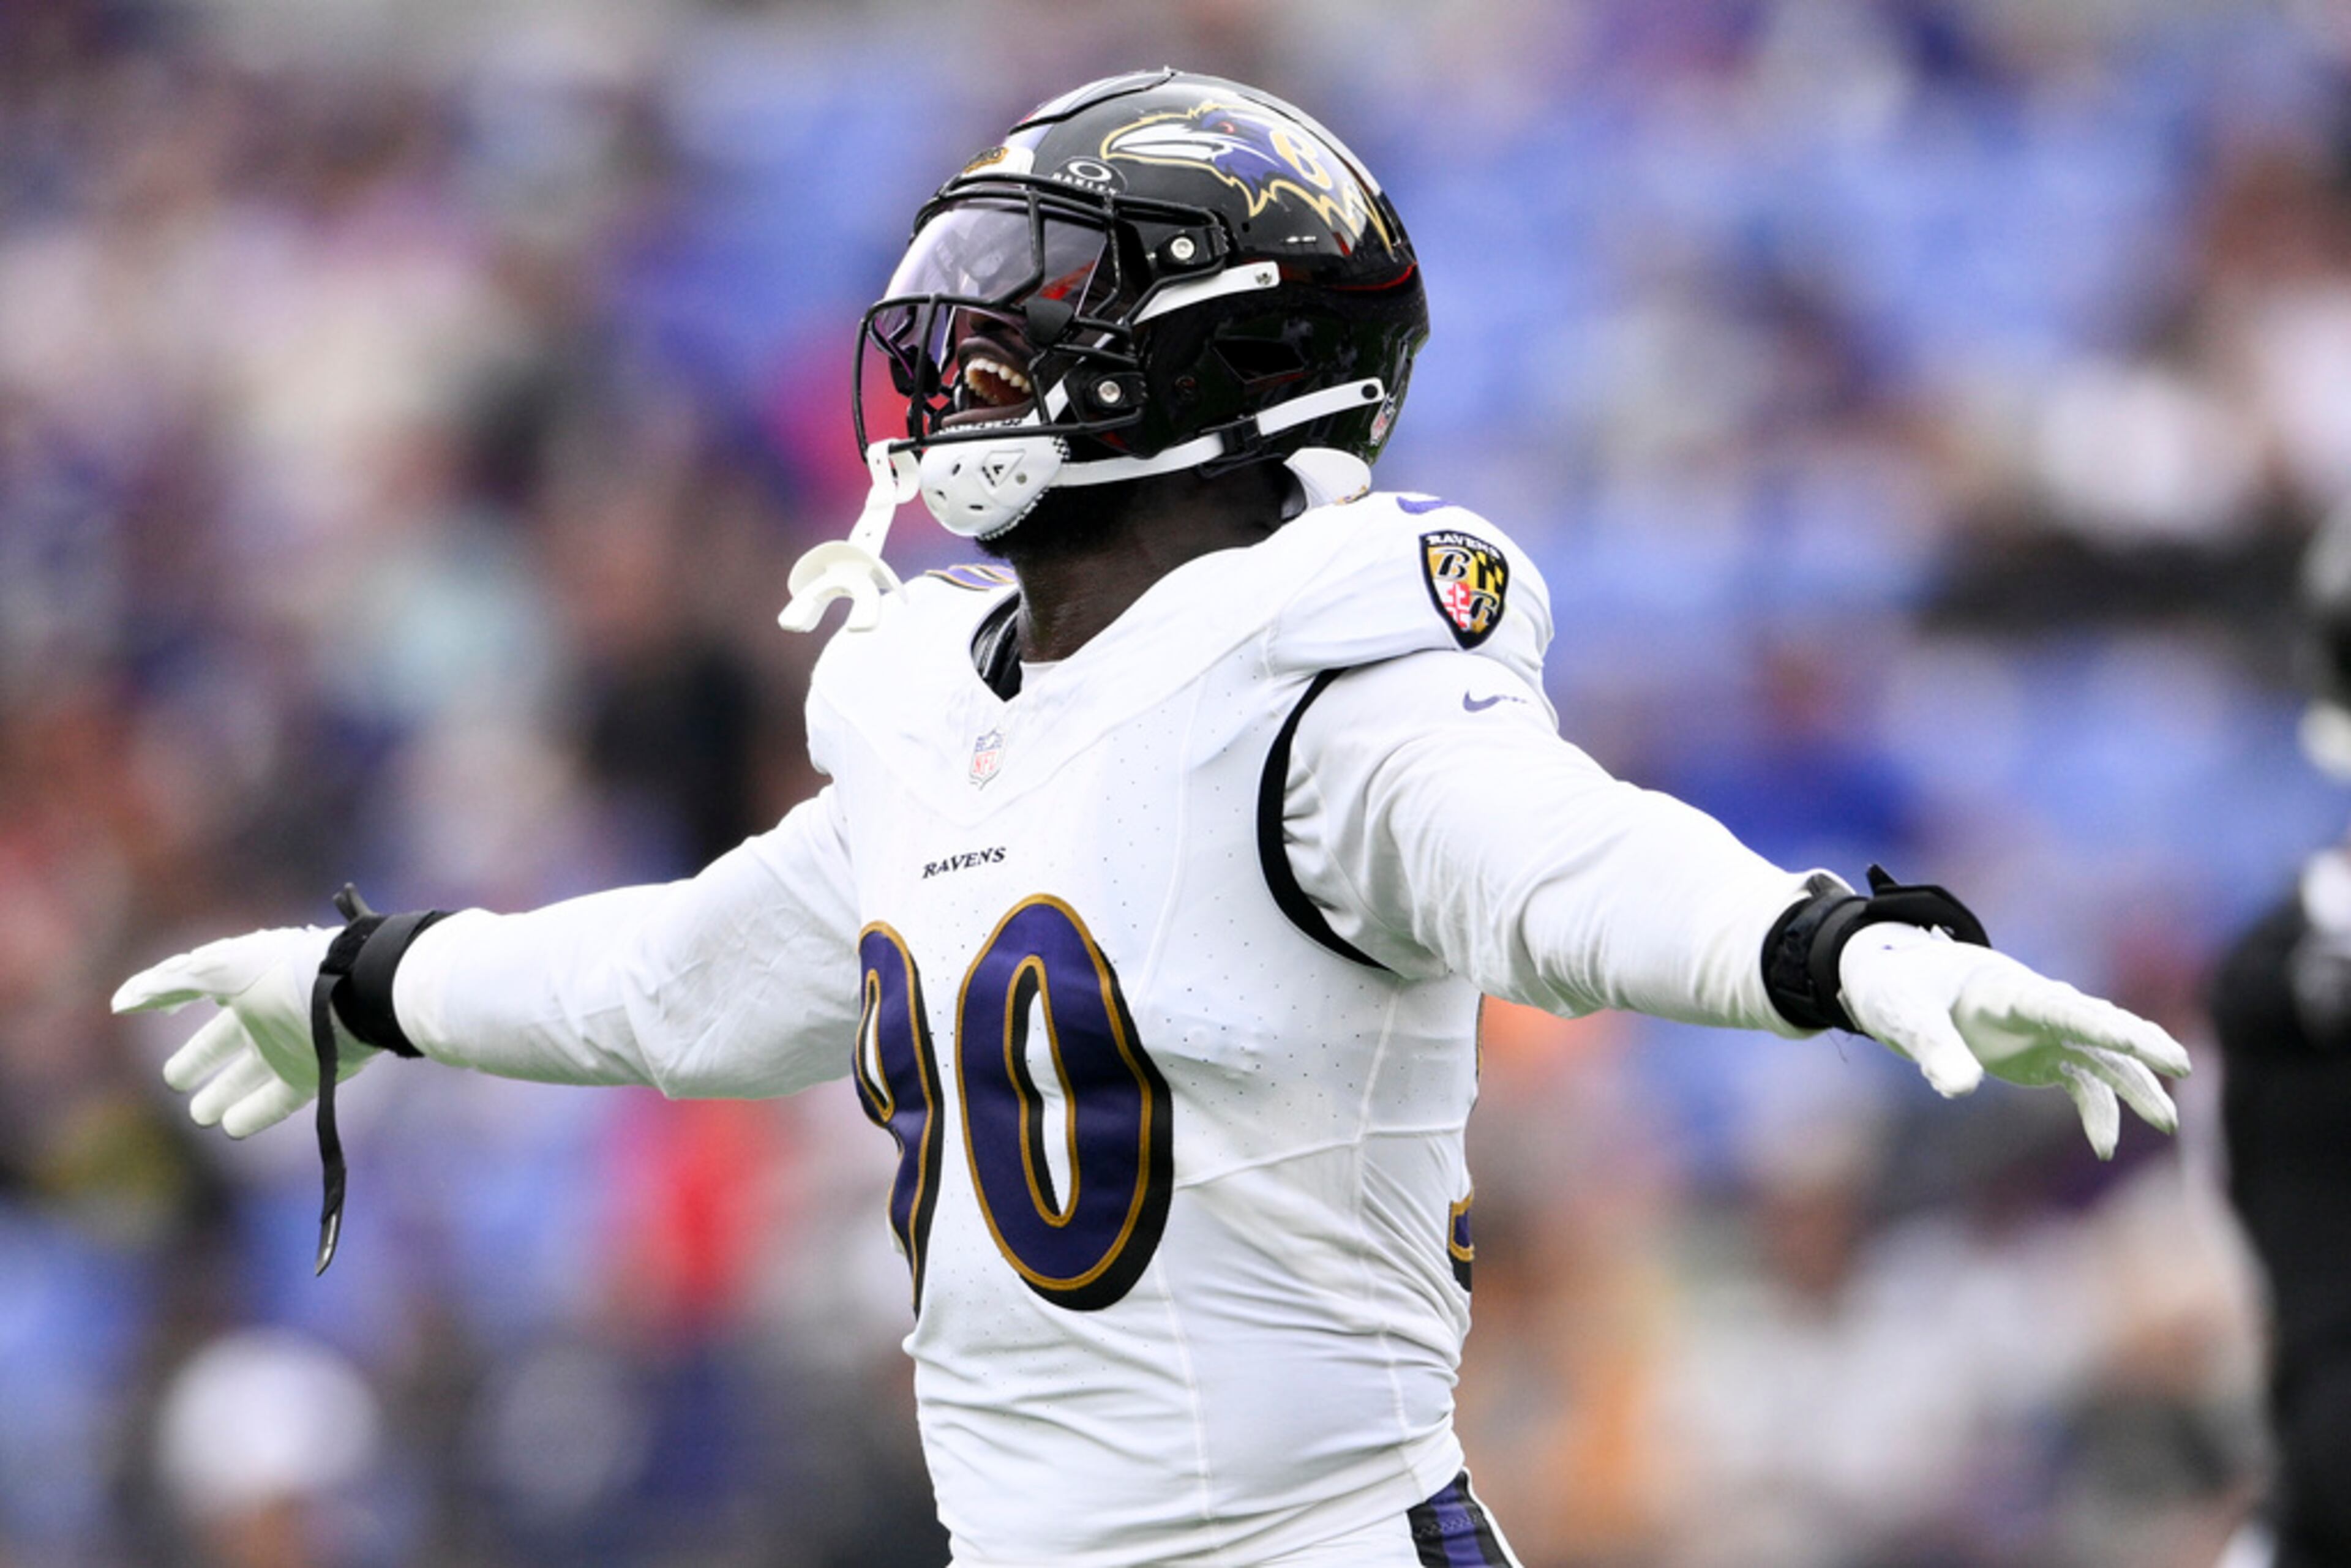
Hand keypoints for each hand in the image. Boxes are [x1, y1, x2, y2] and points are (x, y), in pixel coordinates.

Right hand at [112, 928, 371, 1137]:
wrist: (356, 990)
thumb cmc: (285, 972)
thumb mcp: (219, 969)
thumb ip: (168, 984)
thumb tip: (122, 1002)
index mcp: (248, 979)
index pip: (204, 996)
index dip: (176, 1004)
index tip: (154, 1014)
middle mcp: (269, 1013)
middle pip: (227, 1041)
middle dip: (201, 1059)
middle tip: (176, 1080)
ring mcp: (294, 1045)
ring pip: (252, 1075)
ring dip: (225, 1094)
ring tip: (200, 1115)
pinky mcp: (315, 1073)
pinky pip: (279, 1100)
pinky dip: (254, 1114)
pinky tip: (231, 1128)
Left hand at [1839, 924, 2189, 1157]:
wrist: (1897, 978)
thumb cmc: (1900, 987)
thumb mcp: (1905, 1016)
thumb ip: (1932, 1048)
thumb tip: (1960, 1088)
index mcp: (2009, 990)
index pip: (2067, 1007)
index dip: (2106, 1025)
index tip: (2146, 1042)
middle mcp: (2040, 1008)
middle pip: (2101, 1026)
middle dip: (2141, 1046)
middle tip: (2181, 1066)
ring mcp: (2046, 1033)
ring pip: (2105, 1057)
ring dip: (2135, 1087)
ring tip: (2166, 1122)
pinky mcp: (2043, 1056)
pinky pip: (2083, 1083)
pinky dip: (2098, 1111)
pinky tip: (2103, 1146)